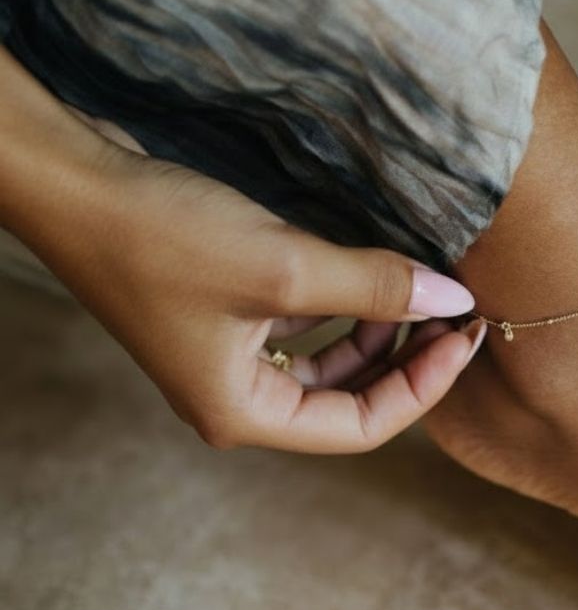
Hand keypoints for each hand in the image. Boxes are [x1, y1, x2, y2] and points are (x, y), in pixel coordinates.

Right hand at [0, 52, 483, 452]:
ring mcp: (228, 357)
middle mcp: (236, 397)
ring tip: (423, 289)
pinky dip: (342, 308)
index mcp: (244, 414)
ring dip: (377, 331)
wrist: (77, 183)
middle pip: (350, 397)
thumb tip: (453, 299)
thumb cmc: (164, 237)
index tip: (468, 334)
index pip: (363, 425)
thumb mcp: (285, 269)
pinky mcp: (226, 315)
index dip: (425, 385)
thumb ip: (374, 288)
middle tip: (458, 311)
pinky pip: (304, 328)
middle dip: (407, 358)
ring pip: (329, 361)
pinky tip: (372, 272)